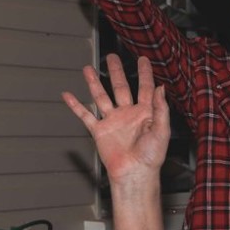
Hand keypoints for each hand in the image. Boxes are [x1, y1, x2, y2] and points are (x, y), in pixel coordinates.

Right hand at [62, 55, 168, 184]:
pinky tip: (67, 95)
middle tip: (112, 57)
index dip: (145, 74)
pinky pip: (85, 115)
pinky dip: (75, 105)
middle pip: (120, 87)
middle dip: (116, 72)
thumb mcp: (161, 131)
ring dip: (94, 83)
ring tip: (87, 68)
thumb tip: (161, 88)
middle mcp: (128, 114)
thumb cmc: (152, 156)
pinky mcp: (99, 130)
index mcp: (145, 113)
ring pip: (101, 96)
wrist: (135, 172)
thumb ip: (161, 109)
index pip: (145, 88)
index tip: (143, 59)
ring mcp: (113, 121)